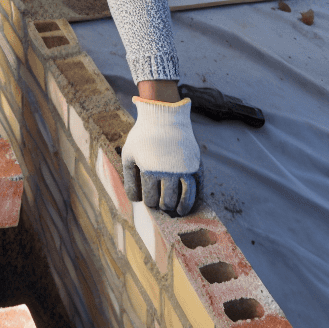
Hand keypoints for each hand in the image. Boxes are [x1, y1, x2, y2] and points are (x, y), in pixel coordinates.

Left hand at [121, 94, 201, 215]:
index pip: (150, 198)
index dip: (149, 202)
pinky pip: (199, 185)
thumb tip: (135, 200)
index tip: (149, 201)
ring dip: (181, 207)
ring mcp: (185, 168)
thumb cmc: (143, 136)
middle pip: (167, 200)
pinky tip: (192, 201)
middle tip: (162, 205)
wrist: (164, 115)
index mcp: (150, 171)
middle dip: (163, 205)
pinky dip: (197, 195)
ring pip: (185, 197)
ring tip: (179, 212)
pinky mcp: (196, 163)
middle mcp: (169, 172)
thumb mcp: (129, 154)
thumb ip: (129, 178)